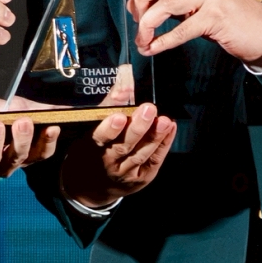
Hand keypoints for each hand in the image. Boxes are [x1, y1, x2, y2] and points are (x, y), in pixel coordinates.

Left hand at [0, 96, 60, 177]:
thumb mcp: (13, 108)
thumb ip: (36, 110)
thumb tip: (66, 109)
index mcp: (20, 152)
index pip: (40, 154)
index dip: (47, 143)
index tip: (53, 126)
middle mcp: (3, 162)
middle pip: (17, 158)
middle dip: (22, 141)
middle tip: (23, 122)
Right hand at [59, 104, 176, 208]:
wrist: (93, 186)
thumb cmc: (91, 149)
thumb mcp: (91, 128)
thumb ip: (110, 103)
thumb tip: (125, 76)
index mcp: (91, 149)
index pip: (100, 138)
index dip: (109, 129)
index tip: (119, 116)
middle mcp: (108, 164)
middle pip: (124, 146)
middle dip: (137, 128)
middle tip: (148, 109)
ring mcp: (126, 173)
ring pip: (141, 154)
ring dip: (154, 137)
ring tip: (164, 121)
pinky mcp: (141, 178)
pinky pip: (154, 160)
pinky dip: (163, 144)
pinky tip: (170, 128)